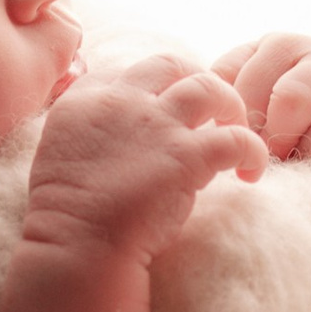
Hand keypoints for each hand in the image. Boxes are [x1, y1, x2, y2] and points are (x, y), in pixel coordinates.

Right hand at [24, 58, 266, 261]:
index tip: (164, 109)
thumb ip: (84, 137)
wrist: (77, 247)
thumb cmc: (65, 220)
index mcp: (84, 102)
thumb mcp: (58, 158)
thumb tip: (109, 140)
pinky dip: (252, 151)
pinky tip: (252, 171)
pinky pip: (237, 138)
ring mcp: (155, 125)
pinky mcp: (187, 155)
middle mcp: (120, 101)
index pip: (127, 72)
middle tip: (209, 108)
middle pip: (169, 64)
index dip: (152, 87)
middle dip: (194, 77)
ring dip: (229, 103)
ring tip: (237, 127)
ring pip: (208, 86)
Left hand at [217, 33, 310, 175]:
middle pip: (291, 97)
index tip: (232, 151)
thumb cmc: (294, 125)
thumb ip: (233, 108)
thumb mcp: (258, 104)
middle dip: (276, 141)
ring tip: (307, 173)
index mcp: (278, 48)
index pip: (243, 78)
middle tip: (272, 166)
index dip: (234, 124)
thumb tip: (203, 132)